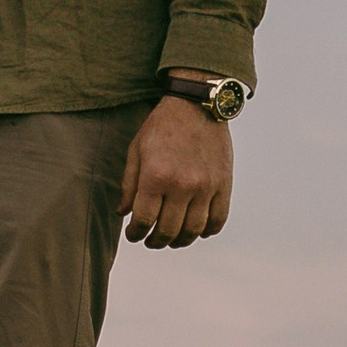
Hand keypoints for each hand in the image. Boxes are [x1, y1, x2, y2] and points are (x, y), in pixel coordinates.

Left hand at [120, 95, 232, 247]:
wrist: (196, 105)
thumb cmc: (162, 126)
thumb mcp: (136, 151)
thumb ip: (129, 184)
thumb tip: (123, 213)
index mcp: (156, 176)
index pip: (144, 220)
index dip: (135, 233)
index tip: (133, 234)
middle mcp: (182, 185)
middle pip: (168, 230)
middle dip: (155, 241)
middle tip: (150, 240)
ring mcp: (206, 186)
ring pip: (193, 230)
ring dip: (179, 241)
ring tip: (171, 239)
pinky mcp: (223, 184)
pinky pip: (218, 220)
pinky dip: (206, 231)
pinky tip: (196, 231)